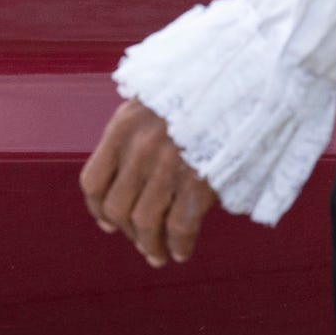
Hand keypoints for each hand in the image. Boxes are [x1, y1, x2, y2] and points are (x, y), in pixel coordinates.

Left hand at [80, 99, 216, 266]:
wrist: (242, 79)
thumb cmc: (202, 90)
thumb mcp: (157, 98)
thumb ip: (138, 130)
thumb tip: (126, 171)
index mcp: (124, 126)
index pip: (93, 181)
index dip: (98, 209)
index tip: (107, 223)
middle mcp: (139, 147)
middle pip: (117, 207)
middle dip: (127, 231)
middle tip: (141, 242)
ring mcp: (168, 165)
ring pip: (144, 223)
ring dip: (149, 246)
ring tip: (158, 255)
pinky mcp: (199, 180)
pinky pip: (178, 228)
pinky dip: (178, 246)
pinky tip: (181, 252)